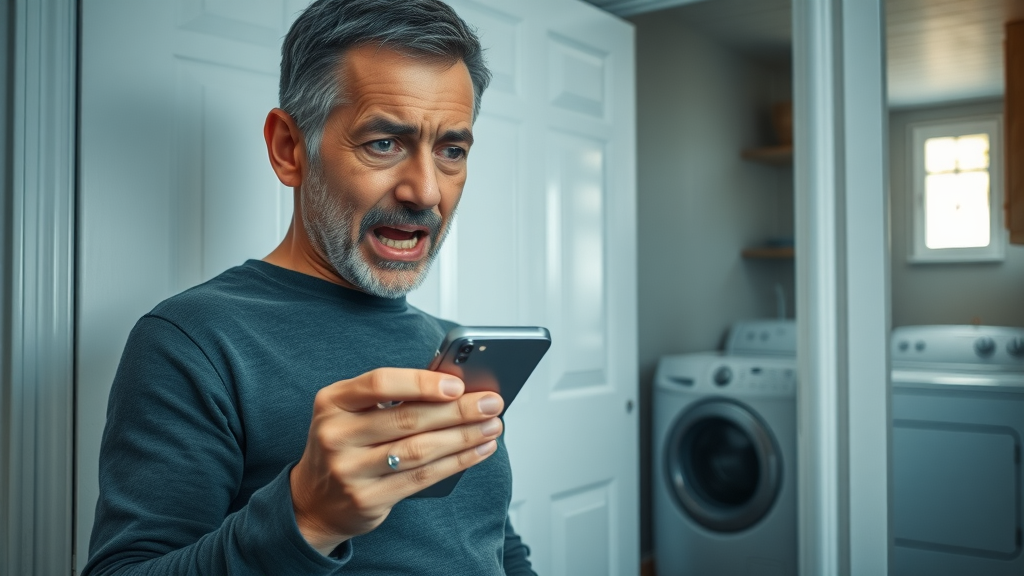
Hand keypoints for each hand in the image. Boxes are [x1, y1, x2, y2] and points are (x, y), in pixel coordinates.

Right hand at [289, 368, 503, 553]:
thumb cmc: (346, 444)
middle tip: (491, 403)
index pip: (379, 383)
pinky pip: (422, 478)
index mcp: (332, 401)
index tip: (457, 384)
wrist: (312, 501)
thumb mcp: (352, 413)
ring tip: (492, 426)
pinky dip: (456, 462)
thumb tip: (455, 386)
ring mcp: (349, 470)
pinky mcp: (367, 499)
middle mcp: (336, 434)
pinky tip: (478, 451)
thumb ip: (392, 397)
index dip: (421, 383)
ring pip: (419, 450)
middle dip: (458, 410)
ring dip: (463, 436)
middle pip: (407, 418)